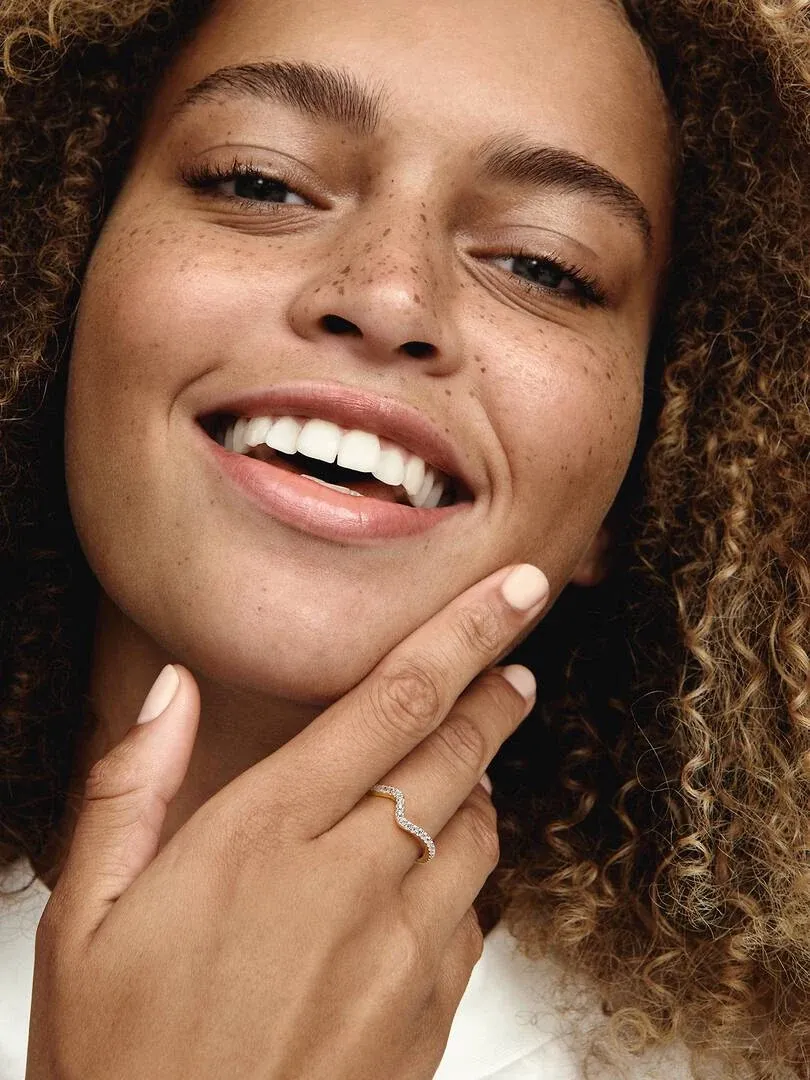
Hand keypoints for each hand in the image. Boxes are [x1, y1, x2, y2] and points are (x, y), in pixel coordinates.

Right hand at [26, 563, 548, 1079]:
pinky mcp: (429, 1011)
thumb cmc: (122, 1061)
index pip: (393, 702)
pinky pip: (474, 910)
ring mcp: (401, 951)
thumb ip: (133, 787)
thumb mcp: (87, 917)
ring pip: (478, 827)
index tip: (515, 592)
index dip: (465, 634)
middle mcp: (347, 882)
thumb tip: (172, 690)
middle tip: (515, 661)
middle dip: (496, 692)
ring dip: (479, 782)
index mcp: (262, 837)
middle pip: (457, 751)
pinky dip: (463, 868)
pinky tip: (427, 871)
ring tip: (463, 763)